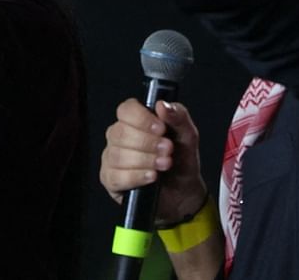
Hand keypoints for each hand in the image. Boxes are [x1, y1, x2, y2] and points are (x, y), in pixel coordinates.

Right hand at [100, 99, 207, 223]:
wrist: (183, 192)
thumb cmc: (181, 161)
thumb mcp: (188, 136)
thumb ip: (179, 117)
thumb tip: (163, 105)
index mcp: (135, 121)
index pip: (126, 110)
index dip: (142, 118)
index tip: (161, 129)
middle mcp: (119, 136)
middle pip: (121, 132)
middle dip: (148, 143)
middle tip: (168, 150)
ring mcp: (112, 158)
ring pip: (118, 155)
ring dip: (145, 160)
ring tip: (165, 165)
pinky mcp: (110, 179)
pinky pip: (116, 176)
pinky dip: (136, 176)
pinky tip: (151, 177)